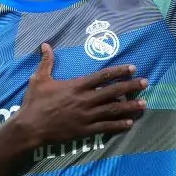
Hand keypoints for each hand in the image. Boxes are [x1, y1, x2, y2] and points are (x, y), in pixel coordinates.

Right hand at [14, 43, 146, 146]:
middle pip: (113, 91)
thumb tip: (46, 45)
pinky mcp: (85, 130)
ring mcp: (87, 116)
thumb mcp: (39, 79)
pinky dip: (118, 125)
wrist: (30, 127)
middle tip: (145, 83)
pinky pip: (105, 127)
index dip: (119, 71)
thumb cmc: (35, 102)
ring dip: (130, 106)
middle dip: (131, 86)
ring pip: (113, 110)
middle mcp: (85, 100)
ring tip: (143, 103)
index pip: (103, 76)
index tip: (132, 68)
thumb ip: (46, 62)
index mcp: (77, 86)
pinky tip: (129, 123)